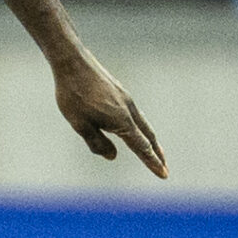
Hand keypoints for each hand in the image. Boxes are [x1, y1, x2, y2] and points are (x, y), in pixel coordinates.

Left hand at [52, 48, 166, 177]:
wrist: (73, 62)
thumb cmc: (74, 95)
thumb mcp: (80, 125)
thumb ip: (97, 143)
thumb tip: (112, 156)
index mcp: (122, 121)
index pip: (141, 147)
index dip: (152, 162)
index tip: (164, 175)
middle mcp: (129, 110)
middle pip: (148, 136)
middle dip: (156, 153)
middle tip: (164, 167)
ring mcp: (126, 99)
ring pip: (142, 124)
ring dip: (149, 139)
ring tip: (153, 150)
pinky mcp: (119, 92)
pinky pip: (134, 114)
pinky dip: (139, 126)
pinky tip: (132, 128)